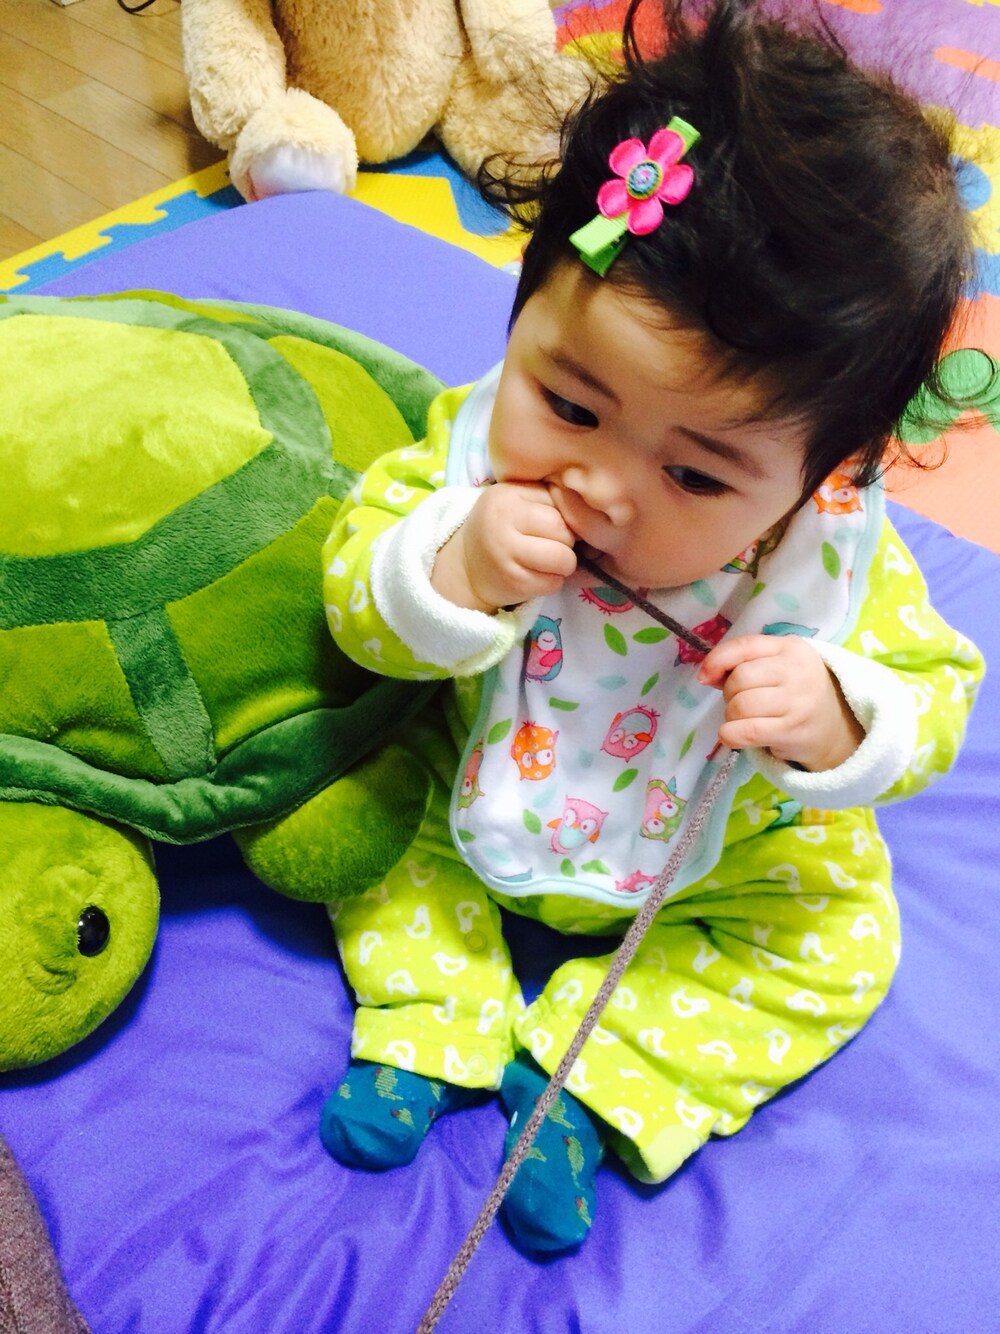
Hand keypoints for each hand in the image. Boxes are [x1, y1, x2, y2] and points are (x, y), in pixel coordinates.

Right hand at [431, 482, 576, 612]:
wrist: (466, 567)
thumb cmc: (501, 530)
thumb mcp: (516, 502)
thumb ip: (547, 499)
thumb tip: (589, 513)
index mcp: (507, 495)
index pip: (559, 502)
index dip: (566, 516)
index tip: (557, 524)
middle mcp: (503, 522)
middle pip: (563, 531)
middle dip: (567, 541)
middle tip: (553, 544)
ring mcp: (506, 554)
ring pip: (564, 559)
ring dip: (564, 564)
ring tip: (549, 561)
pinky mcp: (513, 582)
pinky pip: (554, 583)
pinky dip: (553, 582)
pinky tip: (537, 575)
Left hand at [697, 635, 864, 770]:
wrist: (834, 726)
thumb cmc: (795, 692)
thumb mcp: (777, 667)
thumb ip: (743, 664)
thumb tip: (707, 675)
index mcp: (791, 648)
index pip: (744, 646)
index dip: (717, 660)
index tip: (705, 676)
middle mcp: (797, 671)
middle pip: (740, 678)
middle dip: (729, 693)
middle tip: (740, 702)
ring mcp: (797, 701)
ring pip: (741, 705)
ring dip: (731, 715)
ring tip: (742, 718)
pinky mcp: (792, 730)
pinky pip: (746, 731)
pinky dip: (730, 734)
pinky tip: (732, 734)